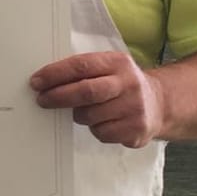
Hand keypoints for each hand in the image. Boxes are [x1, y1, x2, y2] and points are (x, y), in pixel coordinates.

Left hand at [30, 50, 165, 147]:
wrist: (160, 104)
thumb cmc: (122, 84)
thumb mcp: (109, 68)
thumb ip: (83, 70)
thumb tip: (45, 80)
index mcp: (118, 62)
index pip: (81, 66)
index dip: (55, 74)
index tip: (36, 81)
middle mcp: (129, 84)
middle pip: (85, 91)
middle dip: (58, 97)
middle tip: (42, 100)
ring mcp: (134, 108)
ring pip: (90, 116)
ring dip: (78, 115)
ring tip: (82, 111)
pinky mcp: (136, 130)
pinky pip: (101, 133)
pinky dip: (94, 129)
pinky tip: (102, 122)